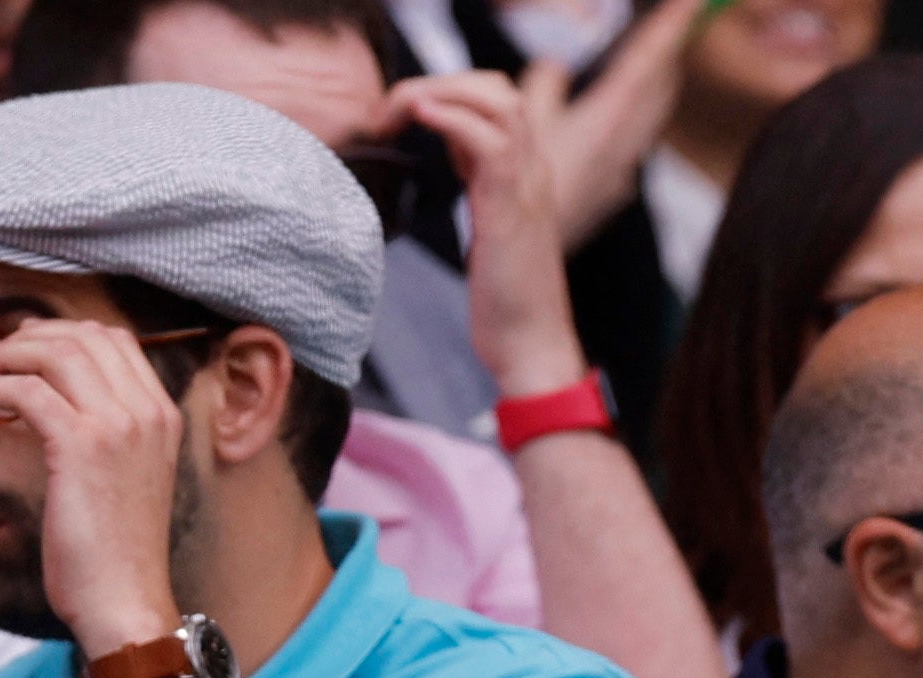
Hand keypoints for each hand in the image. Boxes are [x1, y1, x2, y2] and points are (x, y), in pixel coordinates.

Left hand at [0, 318, 192, 654]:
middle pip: (83, 338)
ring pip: (54, 354)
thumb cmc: (116, 555)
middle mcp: (147, 412)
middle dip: (29, 337)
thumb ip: (111, 438)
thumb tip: (61, 407)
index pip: (116, 341)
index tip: (26, 346)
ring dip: (4, 356)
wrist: (124, 602)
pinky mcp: (81, 447)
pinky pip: (27, 392)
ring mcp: (118, 426)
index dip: (63, 334)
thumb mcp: (128, 481)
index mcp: (162, 415)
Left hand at [380, 73, 588, 396]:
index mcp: (526, 175)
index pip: (495, 103)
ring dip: (439, 92)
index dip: (448, 96)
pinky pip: (487, 138)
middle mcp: (533, 170)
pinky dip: (450, 116)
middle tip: (390, 111)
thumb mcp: (492, 236)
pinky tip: (418, 119)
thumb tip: (460, 172)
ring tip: (396, 111)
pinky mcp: (512, 207)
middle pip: (496, 88)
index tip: (401, 120)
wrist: (532, 350)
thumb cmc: (507, 308)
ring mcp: (527, 185)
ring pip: (495, 100)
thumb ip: (483, 195)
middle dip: (440, 82)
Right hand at [528, 0, 699, 248]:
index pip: (646, 62)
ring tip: (660, 64)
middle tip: (680, 23)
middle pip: (658, 87)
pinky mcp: (611, 192)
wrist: (526, 260)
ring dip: (656, 85)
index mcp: (607, 120)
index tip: (694, 2)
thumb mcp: (524, 124)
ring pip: (649, 116)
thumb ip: (545, 85)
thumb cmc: (517, 192)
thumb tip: (557, 65)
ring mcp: (621, 170)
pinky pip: (634, 144)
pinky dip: (637, 120)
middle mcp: (624, 144)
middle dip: (667, 52)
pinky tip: (626, 124)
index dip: (670, 27)